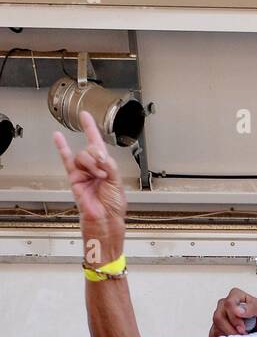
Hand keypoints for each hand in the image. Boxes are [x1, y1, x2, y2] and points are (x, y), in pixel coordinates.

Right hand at [52, 110, 126, 261]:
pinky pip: (66, 160)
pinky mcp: (74, 178)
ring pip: (83, 156)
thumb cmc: (114, 207)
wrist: (105, 221)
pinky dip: (62, 148)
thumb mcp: (117, 183)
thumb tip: (99, 154)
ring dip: (92, 164)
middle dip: (99, 159)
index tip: (86, 116)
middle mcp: (94, 168)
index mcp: (107, 168)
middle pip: (92, 150)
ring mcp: (83, 172)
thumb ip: (109, 165)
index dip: (92, 130)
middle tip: (104, 172)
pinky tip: (58, 137)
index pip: (99, 144)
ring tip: (98, 177)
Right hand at [210, 288, 256, 336]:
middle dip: (232, 330)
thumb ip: (254, 308)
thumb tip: (239, 311)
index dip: (235, 319)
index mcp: (236, 295)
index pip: (228, 304)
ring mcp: (219, 316)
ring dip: (230, 336)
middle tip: (244, 334)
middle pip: (219, 317)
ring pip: (216, 328)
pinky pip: (215, 336)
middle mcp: (224, 304)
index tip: (243, 328)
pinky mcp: (216, 328)